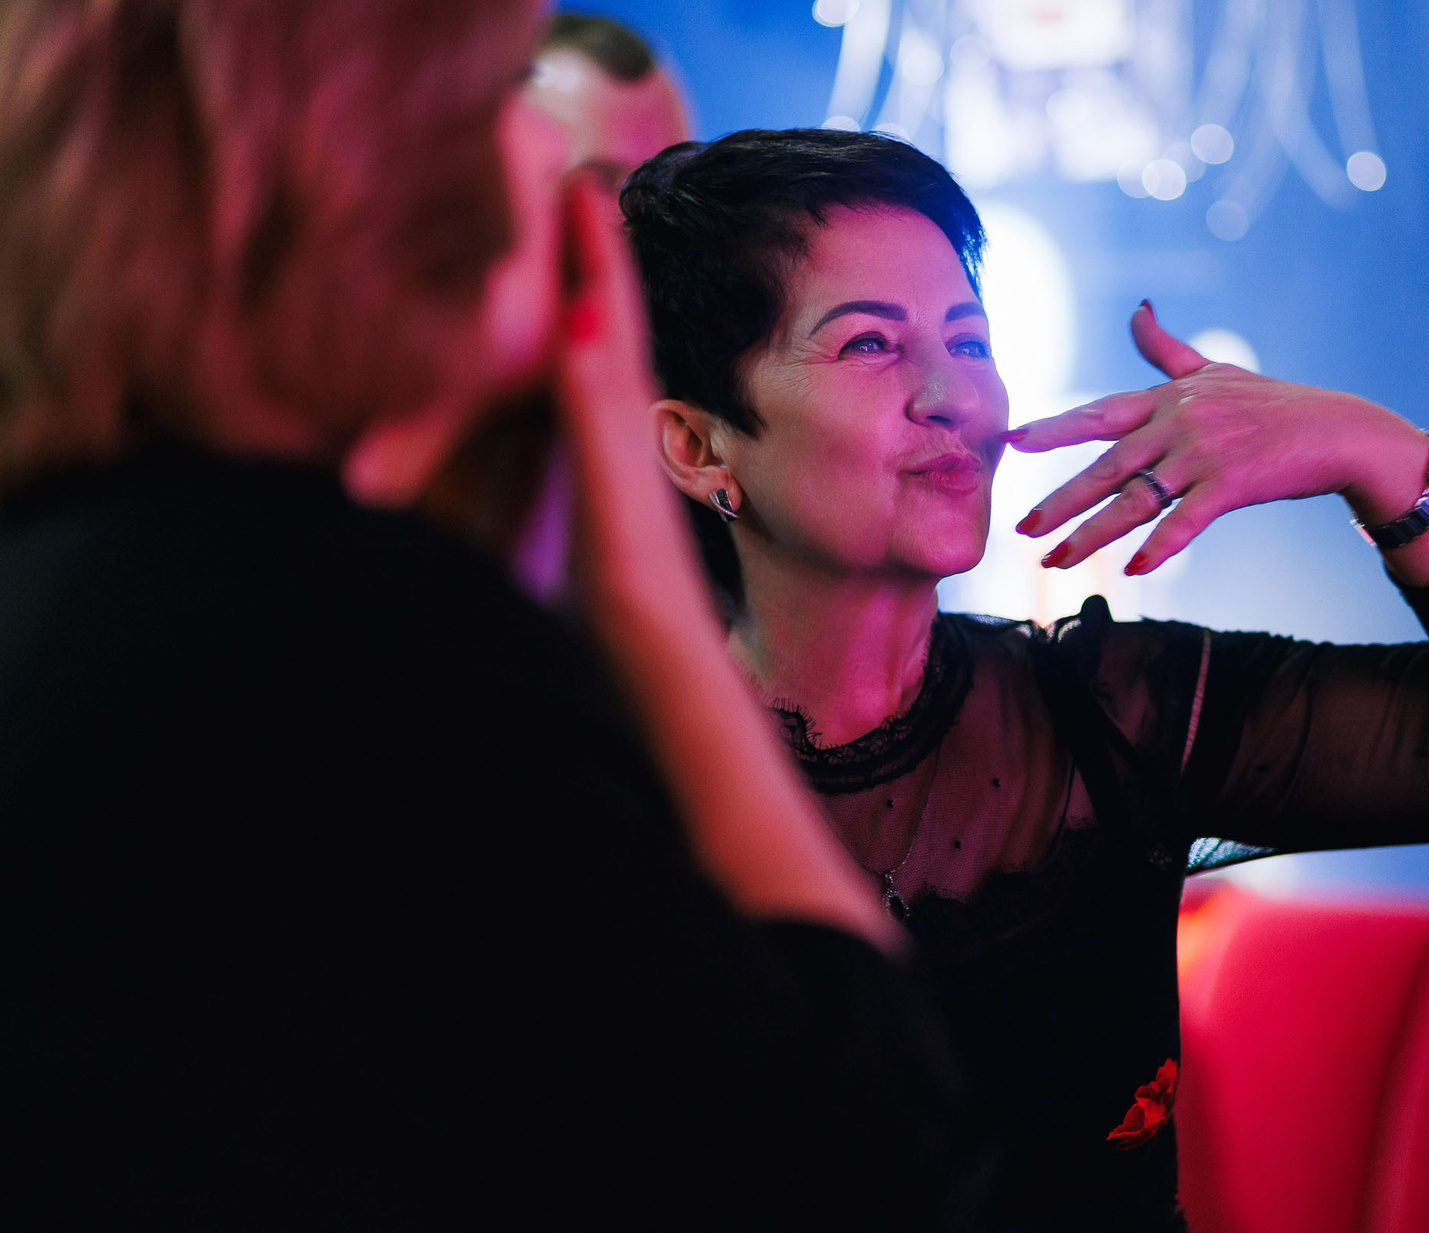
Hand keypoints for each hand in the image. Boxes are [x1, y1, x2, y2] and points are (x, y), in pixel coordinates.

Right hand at [553, 173, 703, 618]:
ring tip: (576, 239)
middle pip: (608, 329)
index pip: (609, 322)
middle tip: (576, 182)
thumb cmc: (646, 602)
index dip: (594, 252)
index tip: (584, 177)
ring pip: (604, 370)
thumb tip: (593, 319)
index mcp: (626, 428)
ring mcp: (622, 476)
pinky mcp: (615, 518)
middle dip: (588, 257)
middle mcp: (629, 441)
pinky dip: (588, 379)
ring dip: (589, 303)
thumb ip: (600, 414)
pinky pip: (599, 427)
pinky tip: (587, 351)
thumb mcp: (615, 504)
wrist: (669, 677)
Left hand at [1009, 302, 1428, 576]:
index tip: (1013, 441)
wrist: (1337, 432)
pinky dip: (1162, 544)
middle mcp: (1179, 423)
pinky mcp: (1233, 483)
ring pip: (1136, 499)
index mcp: (1169, 399)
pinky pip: (1188, 520)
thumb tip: (1136, 309)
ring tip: (1057, 563)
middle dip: (1061, 500)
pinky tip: (1135, 569)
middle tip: (1022, 527)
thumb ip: (1166, 349)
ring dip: (1093, 535)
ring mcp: (1205, 453)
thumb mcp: (1215, 370)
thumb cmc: (1273, 404)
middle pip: (1107, 466)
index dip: (1054, 428)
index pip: (1099, 414)